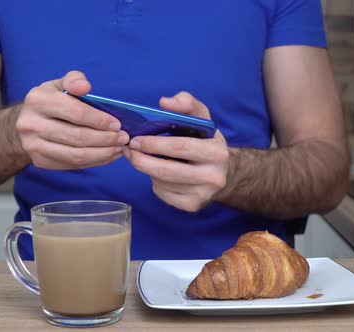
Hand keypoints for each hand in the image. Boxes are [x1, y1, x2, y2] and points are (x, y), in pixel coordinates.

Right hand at [16, 71, 129, 169]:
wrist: (26, 124)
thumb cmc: (49, 102)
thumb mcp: (58, 85)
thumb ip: (73, 80)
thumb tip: (85, 86)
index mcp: (37, 101)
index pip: (76, 113)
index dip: (100, 120)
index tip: (117, 124)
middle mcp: (31, 124)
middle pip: (78, 137)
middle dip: (106, 139)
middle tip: (123, 138)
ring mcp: (34, 146)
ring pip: (76, 155)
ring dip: (103, 154)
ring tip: (119, 148)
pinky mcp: (40, 162)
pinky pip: (73, 165)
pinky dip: (94, 162)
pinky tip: (108, 155)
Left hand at [124, 92, 228, 211]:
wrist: (224, 172)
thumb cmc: (206, 140)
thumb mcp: (202, 118)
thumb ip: (186, 103)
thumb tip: (164, 102)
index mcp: (217, 152)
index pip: (179, 148)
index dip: (153, 144)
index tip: (136, 140)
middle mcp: (214, 177)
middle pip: (167, 171)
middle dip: (142, 160)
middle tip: (129, 151)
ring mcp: (203, 195)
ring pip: (162, 183)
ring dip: (148, 170)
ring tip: (145, 159)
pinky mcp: (193, 206)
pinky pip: (163, 194)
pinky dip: (155, 183)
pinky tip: (158, 174)